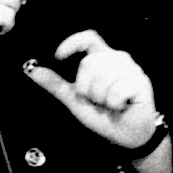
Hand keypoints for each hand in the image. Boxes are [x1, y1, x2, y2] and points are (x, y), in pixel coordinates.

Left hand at [23, 30, 160, 147]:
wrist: (126, 135)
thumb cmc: (103, 114)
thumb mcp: (74, 99)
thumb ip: (55, 84)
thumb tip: (32, 70)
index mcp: (102, 58)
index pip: (89, 38)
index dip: (72, 42)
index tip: (58, 56)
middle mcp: (118, 59)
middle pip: (89, 63)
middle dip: (86, 88)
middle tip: (97, 101)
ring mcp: (131, 69)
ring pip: (102, 78)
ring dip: (101, 98)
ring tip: (110, 104)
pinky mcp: (140, 82)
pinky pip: (117, 91)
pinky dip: (115, 104)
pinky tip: (122, 106)